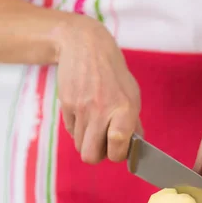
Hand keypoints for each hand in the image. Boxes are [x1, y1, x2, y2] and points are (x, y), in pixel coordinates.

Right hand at [55, 16, 141, 163]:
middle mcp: (102, 111)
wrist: (85, 46)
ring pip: (79, 146)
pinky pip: (70, 131)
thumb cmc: (113, 73)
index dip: (117, 154)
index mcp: (124, 110)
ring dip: (87, 141)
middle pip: (90, 156)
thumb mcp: (132, 95)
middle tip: (103, 142)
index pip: (117, 149)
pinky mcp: (66, 105)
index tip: (119, 148)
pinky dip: (78, 128)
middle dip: (97, 154)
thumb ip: (134, 123)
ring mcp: (81, 109)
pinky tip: (84, 113)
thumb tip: (136, 147)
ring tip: (95, 124)